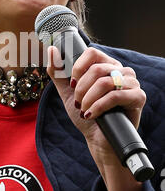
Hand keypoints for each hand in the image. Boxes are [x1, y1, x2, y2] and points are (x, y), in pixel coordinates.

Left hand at [47, 46, 145, 190]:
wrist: (98, 140)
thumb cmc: (86, 114)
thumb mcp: (68, 93)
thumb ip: (58, 73)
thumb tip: (52, 50)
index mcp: (106, 65)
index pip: (92, 53)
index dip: (78, 68)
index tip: (72, 84)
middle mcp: (121, 70)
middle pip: (97, 68)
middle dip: (81, 89)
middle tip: (77, 103)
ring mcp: (131, 83)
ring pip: (105, 82)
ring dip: (89, 99)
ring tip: (84, 110)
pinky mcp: (138, 97)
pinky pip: (115, 96)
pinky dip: (98, 106)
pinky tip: (91, 115)